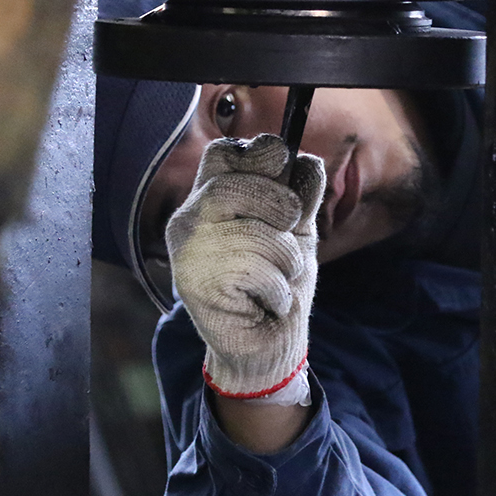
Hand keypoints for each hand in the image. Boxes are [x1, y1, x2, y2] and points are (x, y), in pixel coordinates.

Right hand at [166, 134, 324, 399]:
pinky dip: (276, 290)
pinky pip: (256, 270)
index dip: (257, 150)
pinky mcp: (194, 283)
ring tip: (276, 280)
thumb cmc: (278, 283)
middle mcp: (189, 219)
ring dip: (285, 261)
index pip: (223, 152)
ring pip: (256, 232)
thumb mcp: (297, 232)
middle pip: (240, 182)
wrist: (268, 345)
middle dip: (282, 206)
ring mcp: (188, 251)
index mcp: (211, 199)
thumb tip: (307, 160)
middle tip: (289, 235)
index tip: (284, 160)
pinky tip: (266, 302)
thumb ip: (300, 196)